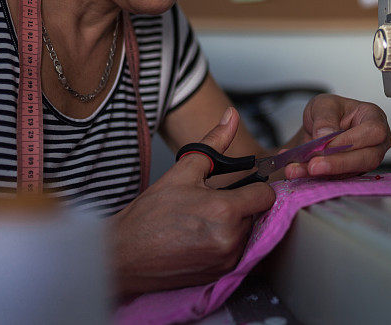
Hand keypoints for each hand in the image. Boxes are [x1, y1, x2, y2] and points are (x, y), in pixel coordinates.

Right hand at [110, 107, 274, 295]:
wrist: (124, 254)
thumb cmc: (149, 215)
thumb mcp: (183, 171)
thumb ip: (214, 142)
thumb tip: (232, 117)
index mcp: (225, 211)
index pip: (266, 195)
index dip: (255, 187)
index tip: (241, 187)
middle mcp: (231, 239)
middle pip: (256, 215)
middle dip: (240, 206)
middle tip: (211, 204)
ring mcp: (226, 261)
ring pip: (247, 234)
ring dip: (234, 226)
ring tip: (203, 222)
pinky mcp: (220, 274)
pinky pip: (237, 253)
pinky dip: (226, 244)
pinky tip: (201, 238)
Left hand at [283, 94, 390, 178]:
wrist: (317, 129)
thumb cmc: (328, 112)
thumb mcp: (323, 104)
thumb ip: (325, 118)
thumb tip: (326, 136)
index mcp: (374, 118)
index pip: (373, 132)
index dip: (350, 141)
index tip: (326, 146)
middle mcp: (375, 142)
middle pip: (368, 158)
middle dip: (338, 164)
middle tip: (313, 165)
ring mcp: (365, 161)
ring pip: (351, 173)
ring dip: (323, 173)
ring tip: (299, 169)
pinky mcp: (352, 174)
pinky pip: (337, 180)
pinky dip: (316, 177)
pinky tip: (299, 171)